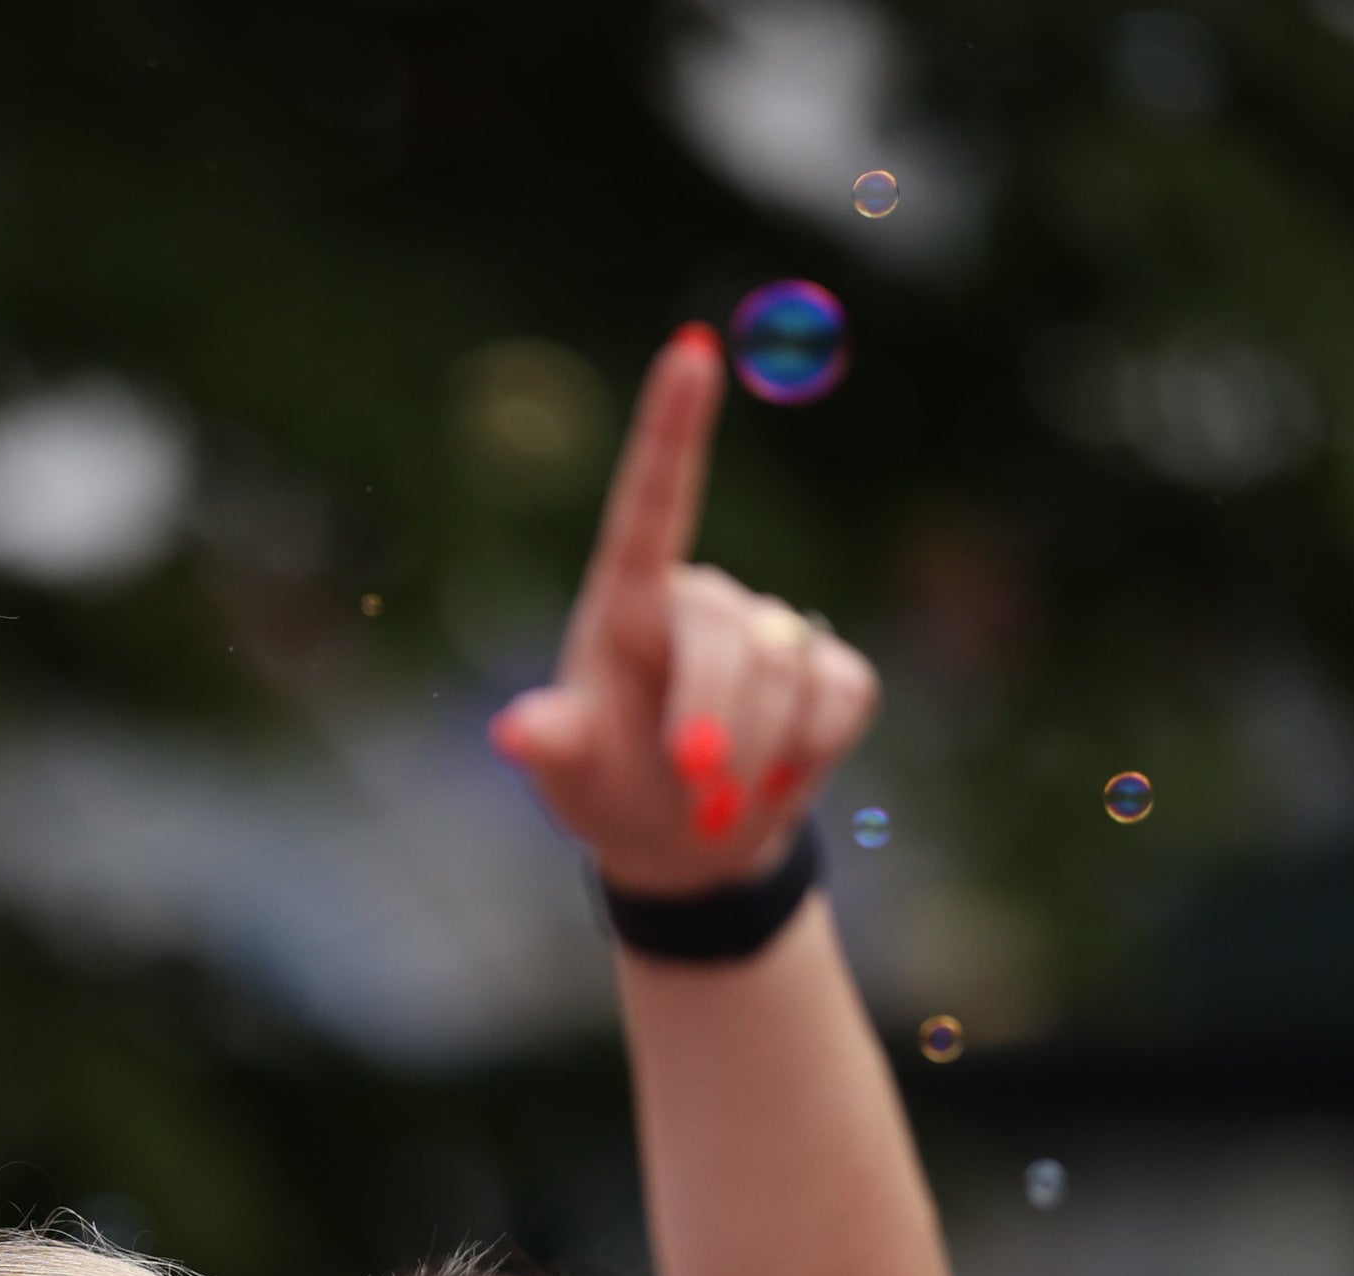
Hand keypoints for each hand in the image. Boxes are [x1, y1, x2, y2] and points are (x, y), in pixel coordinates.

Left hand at [488, 327, 879, 895]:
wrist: (686, 848)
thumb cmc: (610, 792)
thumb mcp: (570, 775)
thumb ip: (552, 746)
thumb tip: (514, 733)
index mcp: (628, 604)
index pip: (651, 504)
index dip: (673, 427)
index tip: (690, 350)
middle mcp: (703, 599)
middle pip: (728, 641)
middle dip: (716, 728)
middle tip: (698, 799)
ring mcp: (773, 630)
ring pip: (786, 676)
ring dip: (755, 757)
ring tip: (718, 803)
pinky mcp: (831, 670)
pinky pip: (839, 697)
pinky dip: (811, 752)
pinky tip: (779, 772)